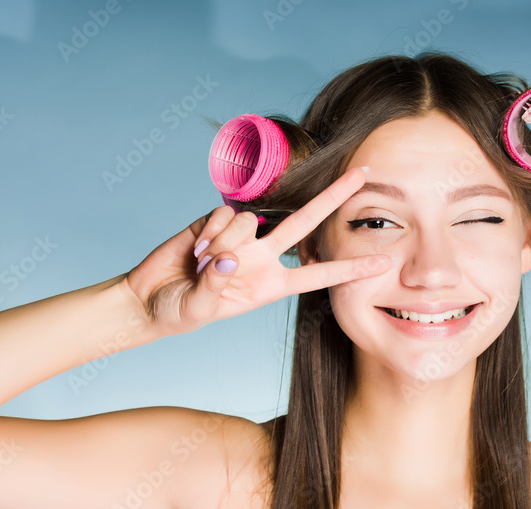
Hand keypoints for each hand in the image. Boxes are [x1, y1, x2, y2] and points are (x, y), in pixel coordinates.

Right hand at [122, 166, 391, 336]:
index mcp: (270, 285)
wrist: (147, 298)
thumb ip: (214, 286)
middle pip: (305, 223)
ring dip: (224, 243)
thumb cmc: (177, 312)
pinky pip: (224, 215)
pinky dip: (209, 232)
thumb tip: (228, 258)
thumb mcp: (199, 309)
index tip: (382, 263)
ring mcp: (240, 237)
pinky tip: (194, 250)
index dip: (349, 269)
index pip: (317, 275)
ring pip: (250, 222)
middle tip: (365, 173)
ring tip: (200, 266)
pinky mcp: (214, 221)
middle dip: (334, 197)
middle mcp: (262, 257)